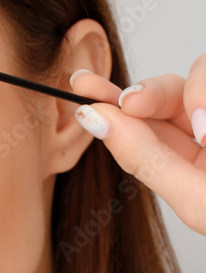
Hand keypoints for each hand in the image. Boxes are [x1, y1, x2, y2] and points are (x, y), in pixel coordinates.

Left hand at [69, 53, 205, 235]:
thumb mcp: (194, 199)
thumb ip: (148, 160)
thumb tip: (98, 120)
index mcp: (183, 164)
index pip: (137, 128)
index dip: (107, 105)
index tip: (79, 88)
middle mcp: (202, 133)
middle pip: (161, 95)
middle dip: (141, 93)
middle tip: (128, 102)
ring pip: (193, 74)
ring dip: (191, 95)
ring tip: (203, 133)